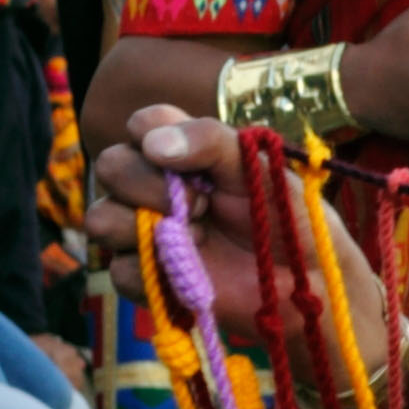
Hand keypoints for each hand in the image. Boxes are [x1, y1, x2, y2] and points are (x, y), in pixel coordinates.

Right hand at [92, 108, 393, 371]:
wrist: (306, 282)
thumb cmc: (285, 216)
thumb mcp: (257, 165)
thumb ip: (208, 140)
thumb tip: (149, 141)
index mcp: (182, 151)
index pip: (141, 126)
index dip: (152, 134)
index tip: (184, 156)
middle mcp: (156, 187)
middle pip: (110, 166)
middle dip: (147, 182)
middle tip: (200, 203)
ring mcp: (148, 234)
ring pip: (101, 219)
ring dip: (141, 224)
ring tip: (196, 235)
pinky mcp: (151, 280)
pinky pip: (120, 271)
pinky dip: (154, 270)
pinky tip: (192, 271)